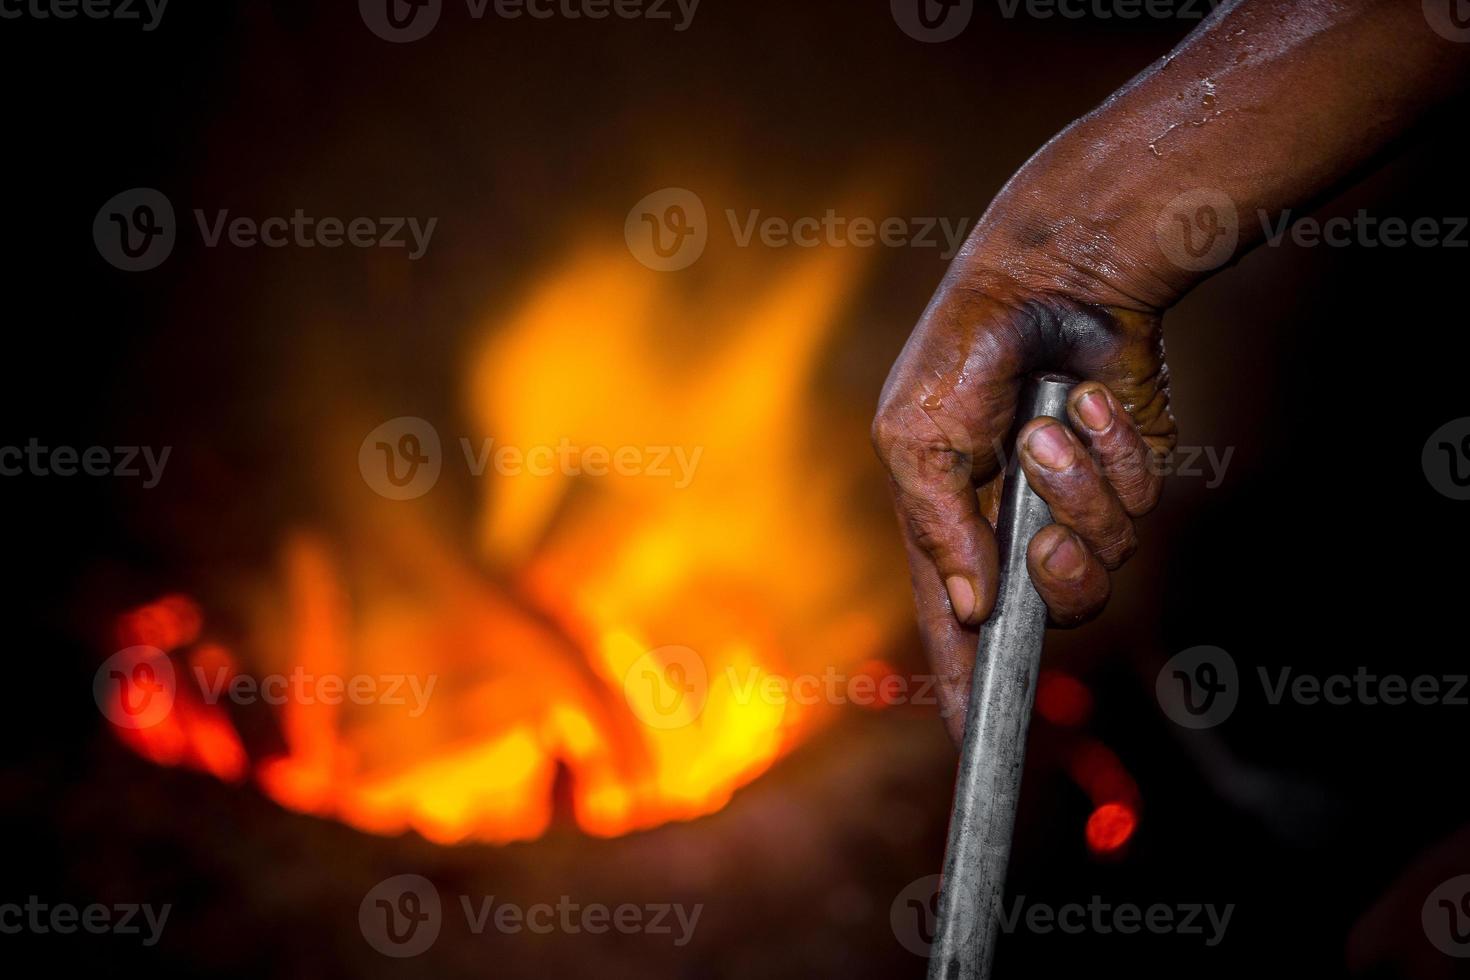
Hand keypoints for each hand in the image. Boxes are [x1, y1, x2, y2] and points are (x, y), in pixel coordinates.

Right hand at [872, 268, 1175, 739]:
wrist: (1051, 276)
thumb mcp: (916, 436)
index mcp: (950, 526)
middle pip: (1053, 610)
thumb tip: (972, 609)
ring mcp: (1075, 504)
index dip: (965, 684)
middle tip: (1035, 517)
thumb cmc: (962, 351)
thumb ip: (939, 527)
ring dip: (1081, 491)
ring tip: (1058, 423)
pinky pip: (1140, 504)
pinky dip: (1117, 453)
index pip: (958, 627)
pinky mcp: (1129, 474)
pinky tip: (1094, 401)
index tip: (973, 743)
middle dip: (1054, 568)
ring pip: (1104, 560)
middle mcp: (1015, 528)